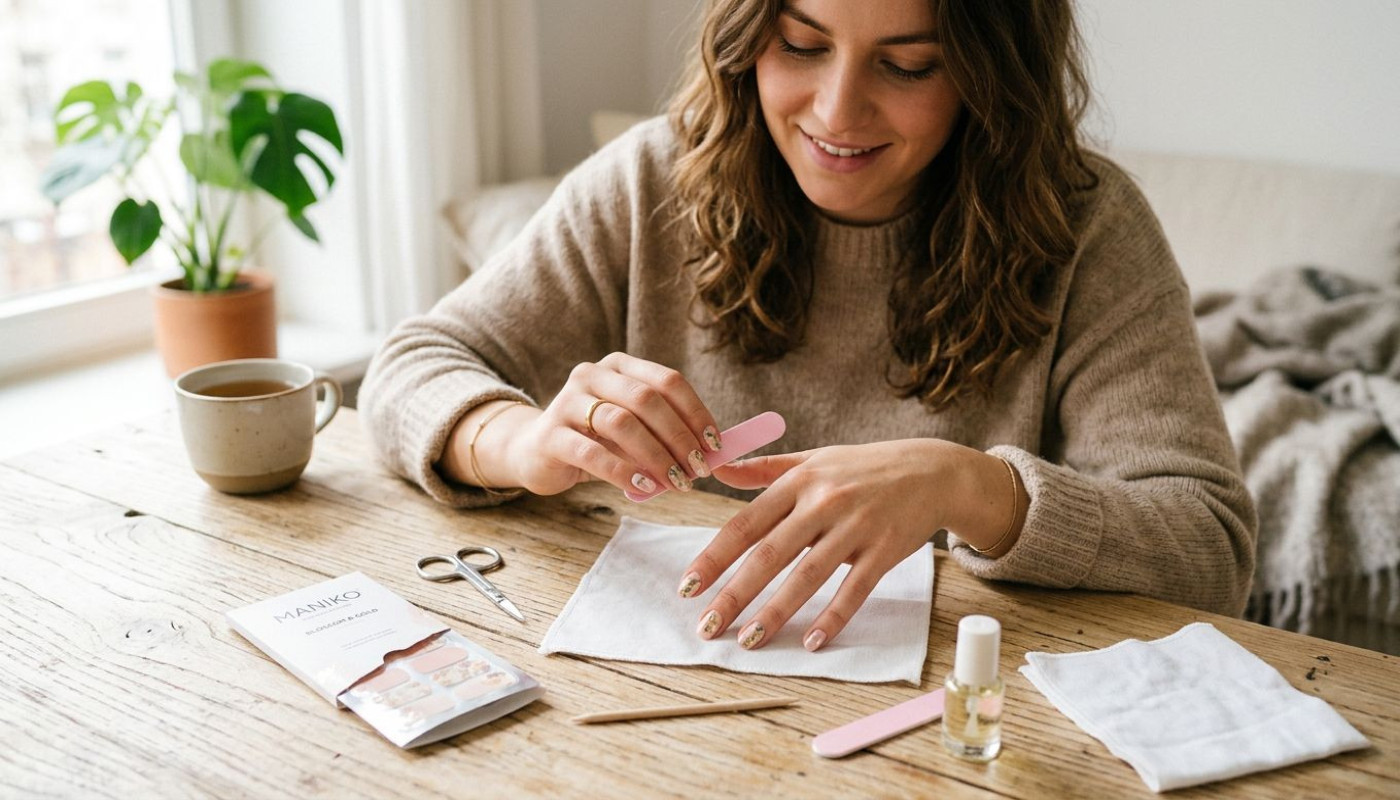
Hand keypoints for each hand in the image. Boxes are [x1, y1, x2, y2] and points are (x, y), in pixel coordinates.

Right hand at [469, 353, 722, 495]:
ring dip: (655, 455)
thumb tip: (712, 453)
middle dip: (679, 437)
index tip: (715, 445)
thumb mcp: (632, 431)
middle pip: (646, 399)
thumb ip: (664, 434)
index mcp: (619, 366)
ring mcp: (567, 401)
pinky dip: (623, 471)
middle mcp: (592, 375)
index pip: (668, 381)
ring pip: (621, 423)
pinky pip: (592, 453)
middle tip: (698, 470)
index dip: (696, 412)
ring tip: (676, 483)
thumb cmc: (596, 441)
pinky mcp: (550, 434)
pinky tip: (642, 487)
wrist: (536, 453)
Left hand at [680, 439, 1016, 650]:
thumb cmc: (864, 467)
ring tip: (749, 640)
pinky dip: (834, 617)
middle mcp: (823, 503)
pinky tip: (812, 641)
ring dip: (776, 612)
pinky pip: (854, 589)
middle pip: (769, 554)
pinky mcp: (885, 550)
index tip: (688, 586)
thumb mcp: (813, 459)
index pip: (746, 523)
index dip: (715, 557)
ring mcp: (855, 527)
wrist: (931, 470)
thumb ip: (763, 468)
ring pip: (807, 576)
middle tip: (707, 626)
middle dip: (734, 593)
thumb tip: (714, 469)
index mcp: (799, 482)